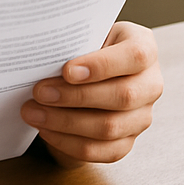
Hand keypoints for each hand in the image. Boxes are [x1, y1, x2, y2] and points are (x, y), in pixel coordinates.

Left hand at [20, 21, 162, 166]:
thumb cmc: (82, 45)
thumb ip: (72, 42)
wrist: (86, 69)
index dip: (101, 65)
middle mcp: (150, 83)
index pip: (135, 56)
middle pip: (122, 96)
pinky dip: (70, 143)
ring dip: (66, 123)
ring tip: (33, 112)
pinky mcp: (128, 139)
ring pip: (111, 127)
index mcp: (143, 48)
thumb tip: (41, 55)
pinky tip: (45, 130)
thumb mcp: (81, 34)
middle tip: (39, 93)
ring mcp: (142, 115)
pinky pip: (105, 151)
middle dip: (75, 97)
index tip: (67, 71)